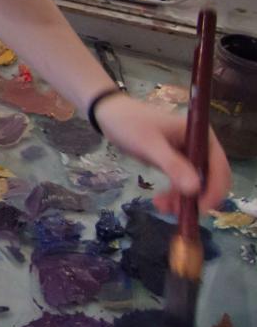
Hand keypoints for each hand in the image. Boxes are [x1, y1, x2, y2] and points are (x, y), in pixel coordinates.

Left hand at [95, 94, 231, 213]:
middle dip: (198, 198)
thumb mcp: (150, 146)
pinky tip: (161, 202)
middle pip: (211, 178)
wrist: (108, 113)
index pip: (219, 167)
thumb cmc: (129, 124)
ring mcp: (188, 152)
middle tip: (180, 213)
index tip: (201, 209)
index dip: (214, 190)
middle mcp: (199, 143)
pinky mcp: (176, 160)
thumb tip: (196, 189)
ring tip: (163, 208)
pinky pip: (183, 182)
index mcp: (199, 134)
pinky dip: (175, 194)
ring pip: (196, 183)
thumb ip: (172, 165)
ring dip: (184, 199)